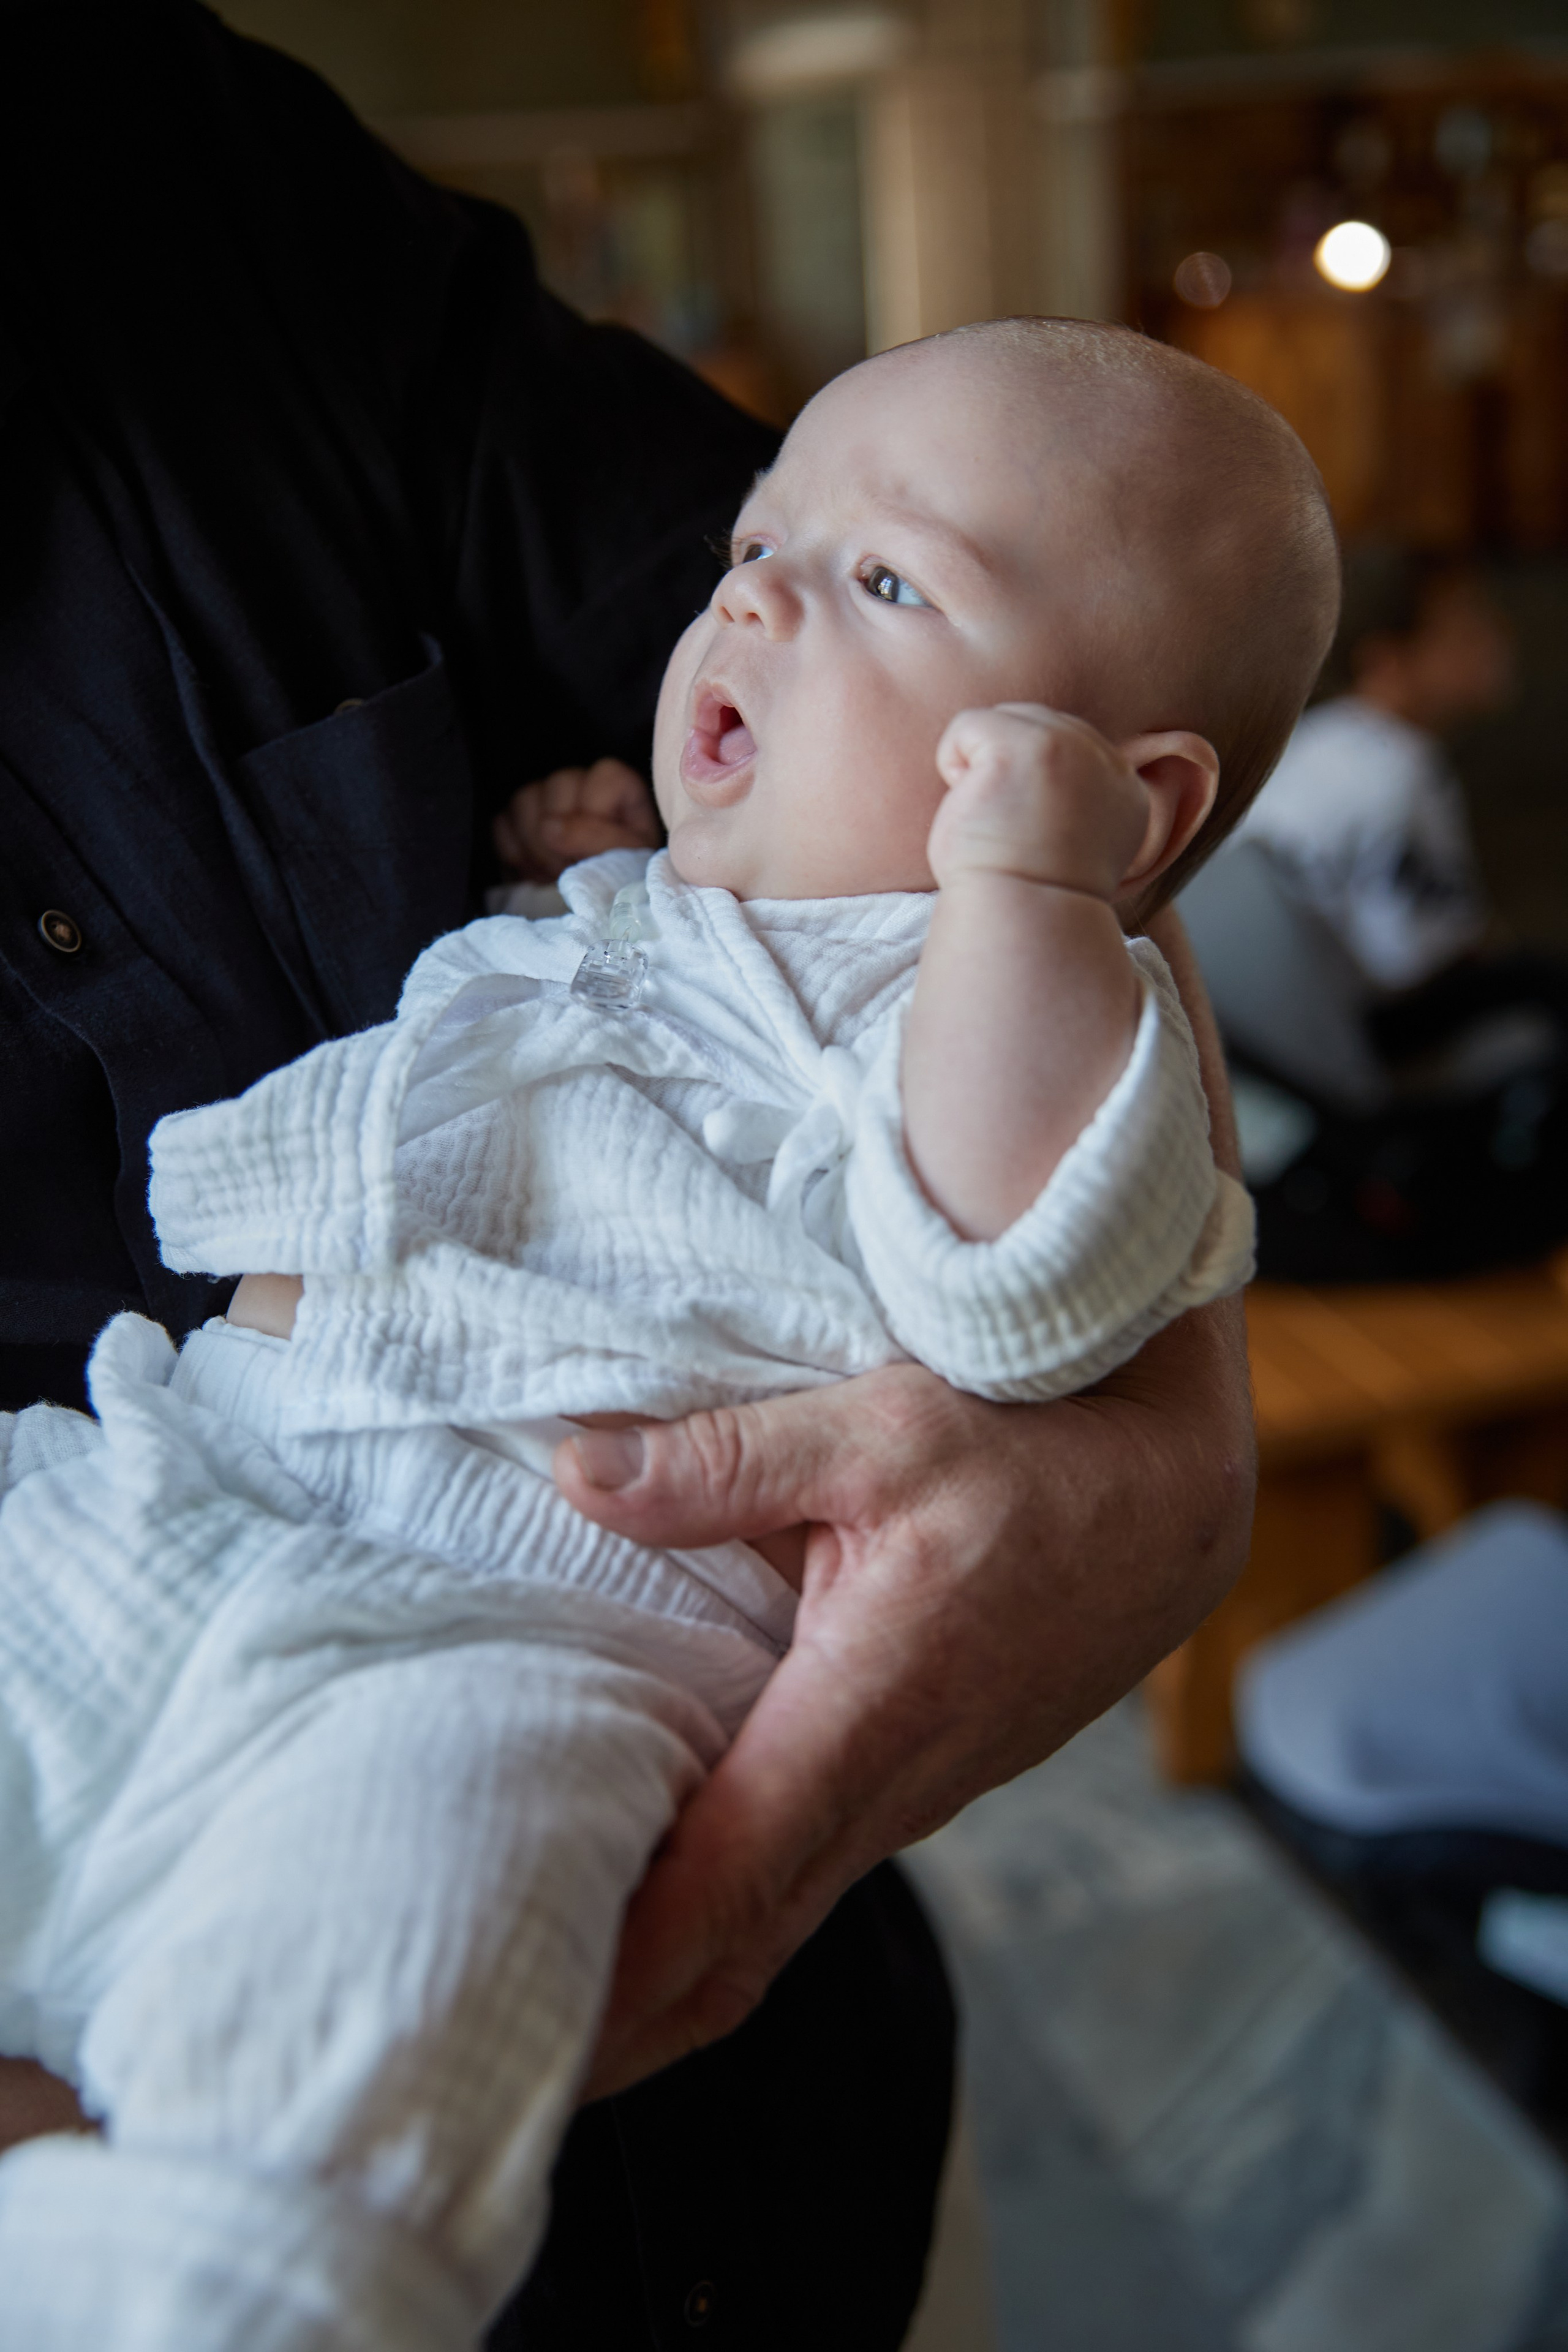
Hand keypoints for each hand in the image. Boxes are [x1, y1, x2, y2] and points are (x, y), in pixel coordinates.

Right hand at [493, 759, 660, 881]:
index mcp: (617, 784)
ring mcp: (544, 796)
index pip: (602, 777)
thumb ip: (597, 839)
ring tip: (554, 875)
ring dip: (537, 848)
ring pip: (523, 800)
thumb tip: (550, 828)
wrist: (598, 903)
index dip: (595, 819)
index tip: (596, 854)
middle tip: (571, 870)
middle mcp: (580, 781)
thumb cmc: (624, 876)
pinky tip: (536, 873)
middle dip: (562, 838)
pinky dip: (515, 855)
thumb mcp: (627, 861)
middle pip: (556, 786)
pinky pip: (501, 823)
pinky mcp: (516, 817)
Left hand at [560, 1302, 1251, 2097]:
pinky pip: (812, 1865)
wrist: (1173, 1500)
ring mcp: (916, 1793)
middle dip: (627, 2015)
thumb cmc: (1037, 1453)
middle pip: (739, 1942)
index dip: (628, 1968)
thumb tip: (578, 1474)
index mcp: (867, 1712)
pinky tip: (661, 1885)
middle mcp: (893, 1785)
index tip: (536, 2032)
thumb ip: (724, 1462)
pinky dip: (730, 1907)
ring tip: (552, 1979)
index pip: (725, 1882)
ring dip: (675, 1965)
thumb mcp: (881, 1427)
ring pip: (776, 1911)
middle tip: (509, 2065)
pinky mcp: (926, 1774)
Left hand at [927, 704, 1150, 899]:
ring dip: (979, 767)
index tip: (1028, 837)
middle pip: (1032, 722)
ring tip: (993, 819)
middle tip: (1008, 831)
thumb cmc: (1026, 895)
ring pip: (1001, 720)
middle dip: (1004, 770)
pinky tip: (973, 808)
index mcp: (1123, 789)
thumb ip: (1071, 797)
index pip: (1063, 746)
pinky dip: (953, 764)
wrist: (1021, 925)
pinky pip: (967, 726)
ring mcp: (1069, 746)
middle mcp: (1105, 761)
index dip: (1027, 783)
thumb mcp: (1070, 841)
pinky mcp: (1026, 745)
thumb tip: (1032, 766)